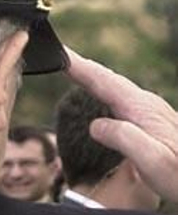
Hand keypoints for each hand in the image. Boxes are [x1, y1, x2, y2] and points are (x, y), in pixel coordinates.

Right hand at [66, 50, 177, 200]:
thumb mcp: (153, 161)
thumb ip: (124, 138)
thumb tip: (95, 124)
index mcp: (142, 109)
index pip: (104, 82)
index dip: (80, 67)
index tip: (61, 54)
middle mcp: (147, 105)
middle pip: (108, 80)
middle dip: (83, 67)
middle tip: (61, 56)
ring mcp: (151, 112)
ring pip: (116, 88)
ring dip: (93, 77)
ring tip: (75, 70)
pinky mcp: (152, 122)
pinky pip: (121, 99)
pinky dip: (104, 91)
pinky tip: (102, 96)